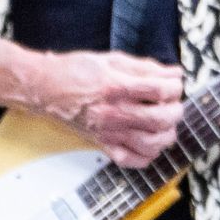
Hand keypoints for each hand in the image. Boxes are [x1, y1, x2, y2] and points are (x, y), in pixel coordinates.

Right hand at [22, 50, 185, 168]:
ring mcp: (108, 131)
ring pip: (150, 144)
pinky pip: (130, 160)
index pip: (160, 91)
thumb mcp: (112, 59)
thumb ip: (145, 67)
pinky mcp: (101, 144)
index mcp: (117, 86)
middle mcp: (114, 112)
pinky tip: (150, 143)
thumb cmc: (75, 71)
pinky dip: (146, 156)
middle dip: (175, 111)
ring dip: (166, 135)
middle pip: (160, 119)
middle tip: (173, 104)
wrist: (44, 88)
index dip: (175, 87)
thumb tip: (173, 73)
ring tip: (165, 125)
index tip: (175, 84)